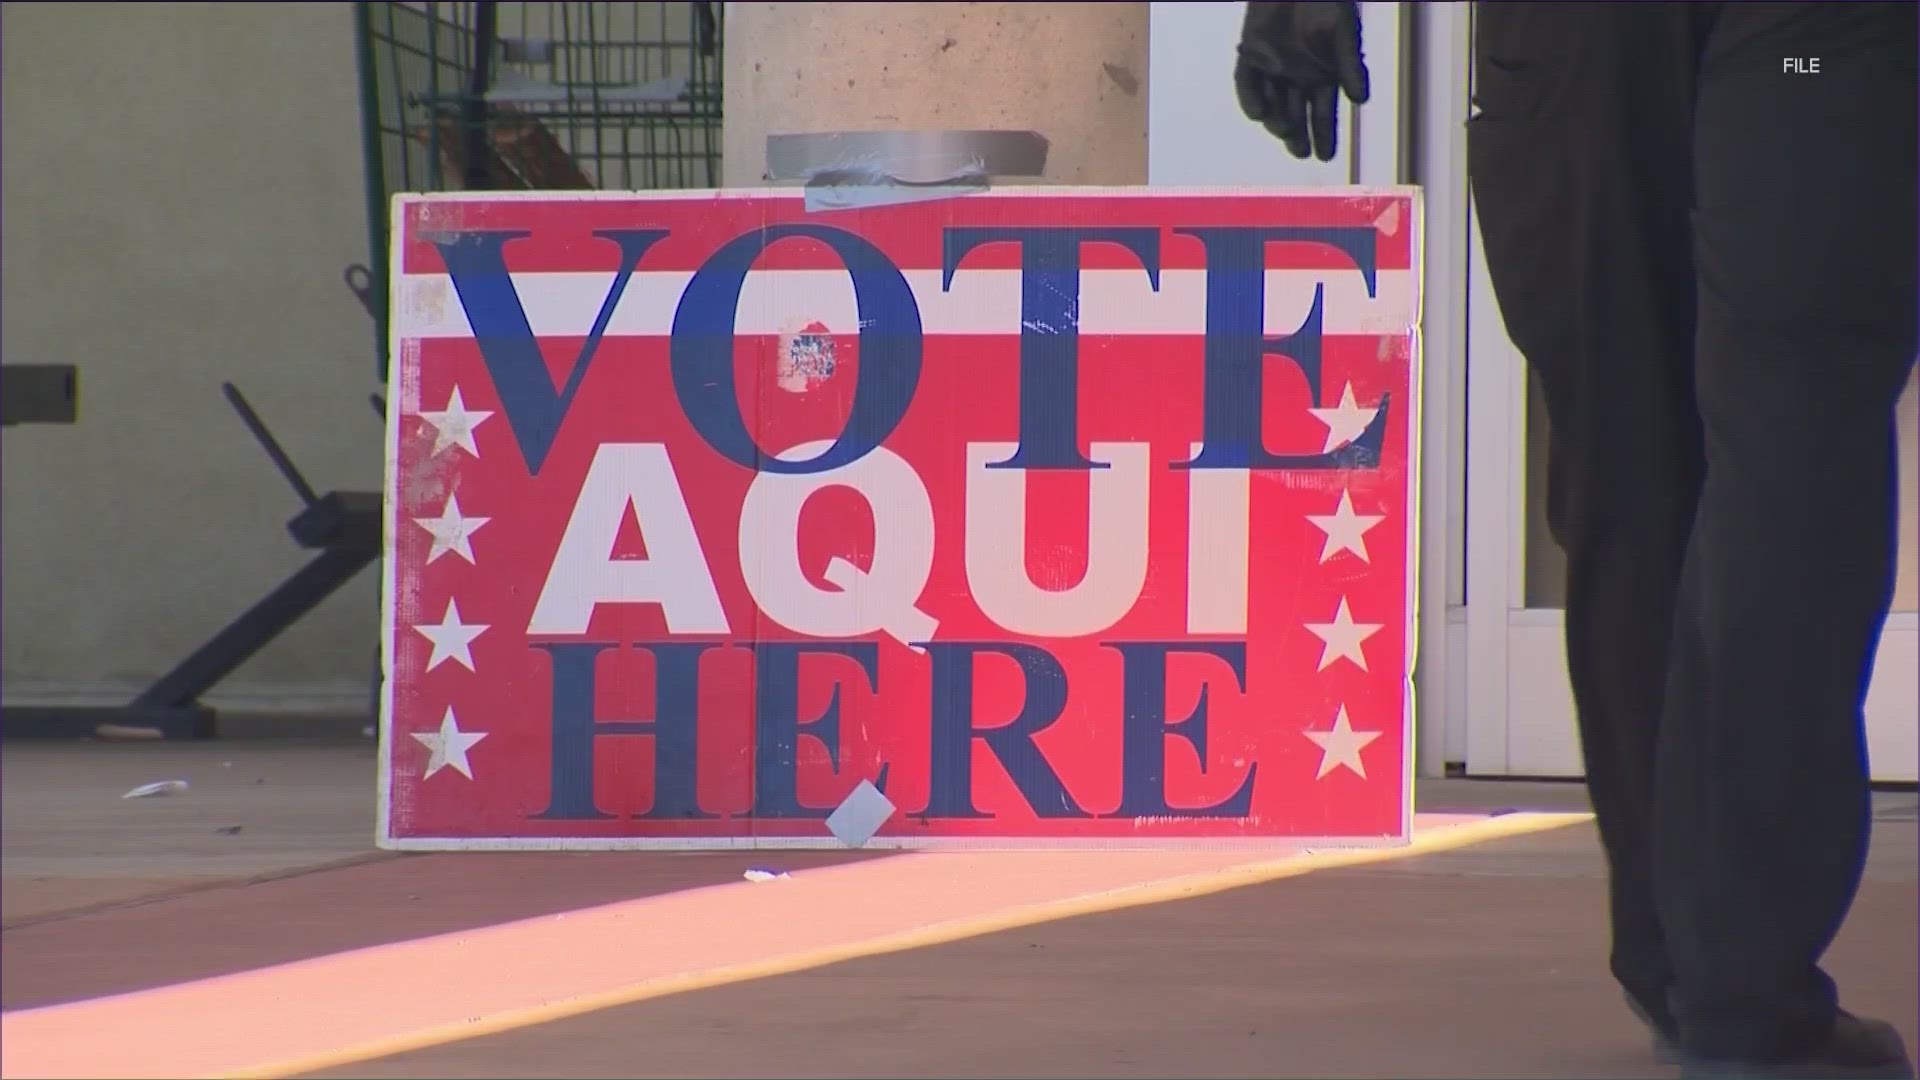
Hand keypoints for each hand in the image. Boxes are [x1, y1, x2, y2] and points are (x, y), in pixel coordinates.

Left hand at [1235, 1, 1370, 161]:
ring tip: (1286, 131)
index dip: (1324, 135)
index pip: (1323, 113)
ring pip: (1272, 103)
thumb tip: (1361, 100)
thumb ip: (1349, 64)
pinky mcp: (1250, 53)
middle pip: (1295, 114)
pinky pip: (1246, 82)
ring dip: (1277, 121)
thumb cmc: (1326, 2)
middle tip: (1301, 151)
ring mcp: (1272, 66)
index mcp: (1322, 74)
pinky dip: (1250, 98)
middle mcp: (1296, 76)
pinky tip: (1261, 113)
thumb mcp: (1343, 32)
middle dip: (1298, 135)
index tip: (1325, 155)